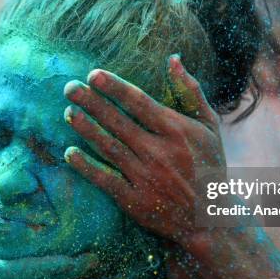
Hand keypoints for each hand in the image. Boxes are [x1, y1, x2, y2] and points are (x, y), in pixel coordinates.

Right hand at [0, 228, 94, 278]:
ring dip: (52, 252)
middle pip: (31, 271)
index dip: (53, 268)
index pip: (21, 274)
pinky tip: (44, 223)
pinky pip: (5, 244)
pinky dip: (28, 238)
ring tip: (83, 239)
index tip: (84, 262)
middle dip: (64, 265)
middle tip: (99, 253)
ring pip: (22, 259)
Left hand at [63, 54, 226, 244]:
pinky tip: (70, 153)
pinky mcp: (136, 201)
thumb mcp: (209, 126)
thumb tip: (173, 59)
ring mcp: (146, 178)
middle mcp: (160, 152)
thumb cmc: (209, 165)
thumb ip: (190, 92)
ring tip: (68, 112)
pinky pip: (106, 180)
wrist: (211, 219)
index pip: (139, 102)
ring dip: (86, 129)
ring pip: (109, 148)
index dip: (114, 87)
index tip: (93, 75)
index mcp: (177, 131)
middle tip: (69, 88)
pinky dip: (87, 167)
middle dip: (92, 103)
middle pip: (118, 122)